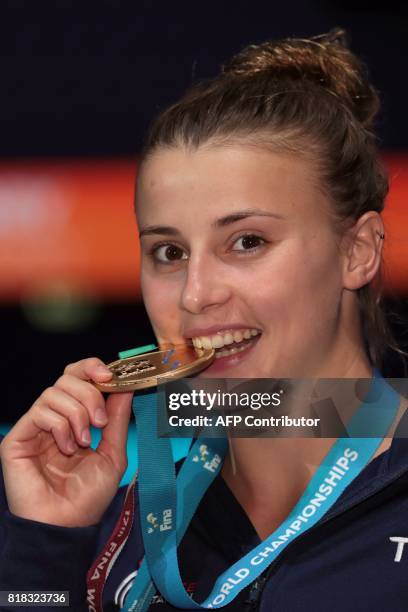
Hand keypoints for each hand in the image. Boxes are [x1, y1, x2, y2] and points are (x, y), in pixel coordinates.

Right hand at [0, 358, 132, 527]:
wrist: (67, 525)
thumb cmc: (88, 496)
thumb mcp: (112, 452)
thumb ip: (117, 418)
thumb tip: (126, 385)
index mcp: (75, 418)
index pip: (79, 377)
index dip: (93, 368)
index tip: (112, 376)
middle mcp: (54, 418)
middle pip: (67, 377)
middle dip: (90, 393)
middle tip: (100, 421)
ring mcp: (35, 427)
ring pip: (55, 391)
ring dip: (77, 414)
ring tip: (83, 442)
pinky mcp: (18, 438)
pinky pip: (41, 411)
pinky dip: (60, 426)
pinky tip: (67, 447)